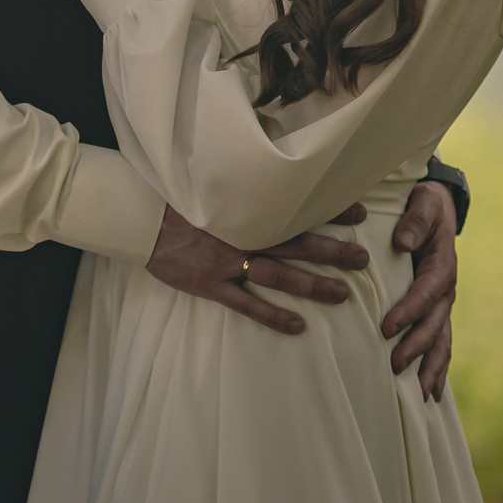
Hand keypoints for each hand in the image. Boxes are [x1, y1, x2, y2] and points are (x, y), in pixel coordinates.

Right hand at [145, 203, 371, 334]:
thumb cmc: (176, 197)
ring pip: (280, 275)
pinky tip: (298, 327)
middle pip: (298, 243)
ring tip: (342, 294)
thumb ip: (244, 185)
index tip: (359, 211)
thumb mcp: (213, 181)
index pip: (298, 207)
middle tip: (363, 259)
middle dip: (333, 251)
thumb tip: (276, 175)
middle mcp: (244, 233)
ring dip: (313, 285)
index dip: (330, 210)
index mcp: (247, 207)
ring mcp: (228, 261)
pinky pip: (248, 304)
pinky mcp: (212, 285)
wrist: (139, 217)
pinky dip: (273, 316)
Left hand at [383, 181, 458, 401]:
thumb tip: (403, 242)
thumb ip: (415, 221)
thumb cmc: (426, 204)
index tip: (386, 327)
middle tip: (395, 365)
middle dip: (416, 346)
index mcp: (442, 264)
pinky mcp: (438, 310)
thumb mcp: (423, 203)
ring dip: (431, 367)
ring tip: (418, 393)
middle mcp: (447, 288)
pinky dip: (439, 368)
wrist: (439, 206)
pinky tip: (432, 393)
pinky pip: (442, 343)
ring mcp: (444, 303)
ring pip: (441, 340)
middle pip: (434, 323)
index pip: (426, 292)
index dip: (408, 311)